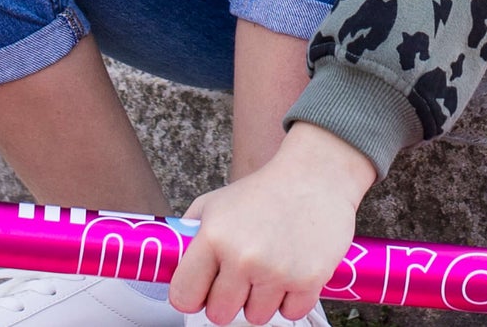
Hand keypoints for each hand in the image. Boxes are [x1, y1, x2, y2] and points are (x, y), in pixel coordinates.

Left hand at [167, 123, 376, 324]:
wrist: (317, 173)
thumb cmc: (264, 190)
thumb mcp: (216, 203)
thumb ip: (189, 237)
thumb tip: (169, 268)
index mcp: (214, 237)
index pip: (183, 297)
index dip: (193, 294)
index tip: (205, 285)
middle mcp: (242, 256)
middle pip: (219, 315)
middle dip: (230, 298)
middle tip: (245, 273)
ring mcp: (276, 270)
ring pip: (256, 316)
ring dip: (263, 298)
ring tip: (273, 265)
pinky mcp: (308, 279)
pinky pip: (291, 313)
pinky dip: (293, 298)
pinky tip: (294, 268)